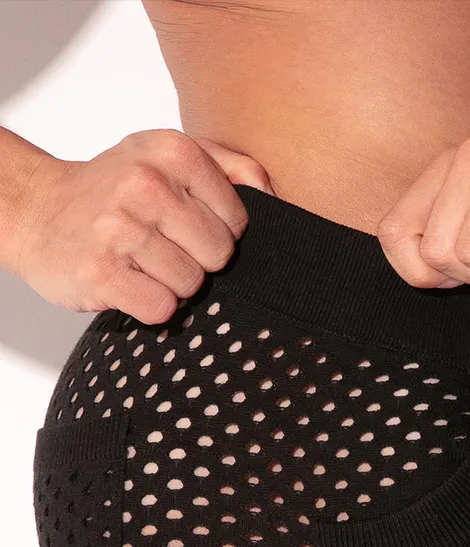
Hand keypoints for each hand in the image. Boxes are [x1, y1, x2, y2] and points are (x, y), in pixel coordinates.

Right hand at [11, 128, 274, 323]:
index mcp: (171, 152)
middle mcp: (145, 185)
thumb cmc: (114, 189)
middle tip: (164, 247)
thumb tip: (270, 193)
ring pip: (191, 285)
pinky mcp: (100, 272)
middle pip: (218, 255)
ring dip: (172, 284)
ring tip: (142, 263)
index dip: (218, 232)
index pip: (237, 220)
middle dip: (197, 260)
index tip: (186, 225)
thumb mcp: (167, 156)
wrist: (38, 210)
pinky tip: (129, 283)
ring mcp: (119, 229)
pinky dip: (150, 306)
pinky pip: (162, 309)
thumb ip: (227, 165)